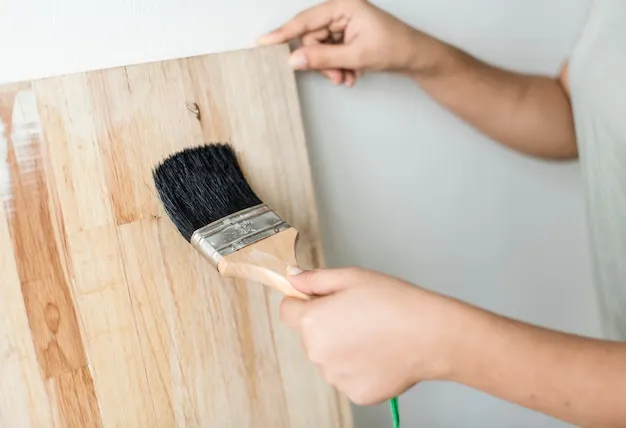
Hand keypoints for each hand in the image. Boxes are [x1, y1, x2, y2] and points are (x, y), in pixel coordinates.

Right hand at [257, 0, 445, 86]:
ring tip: (347, 77)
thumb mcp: (356, 56)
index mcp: (343, 5)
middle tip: (336, 76)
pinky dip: (337, 67)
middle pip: (311, 38)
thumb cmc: (395, 47)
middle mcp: (341, 11)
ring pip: (320, 49)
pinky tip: (351, 74)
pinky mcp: (346, 35)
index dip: (282, 34)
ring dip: (330, 68)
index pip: (305, 21)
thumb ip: (323, 58)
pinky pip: (330, 53)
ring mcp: (343, 24)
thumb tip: (295, 60)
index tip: (262, 41)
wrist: (416, 57)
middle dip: (321, 62)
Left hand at [280, 267, 463, 404]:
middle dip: (327, 325)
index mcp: (313, 321)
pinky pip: (348, 377)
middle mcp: (317, 352)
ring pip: (329, 358)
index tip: (321, 300)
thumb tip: (293, 279)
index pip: (287, 311)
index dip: (303, 302)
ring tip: (374, 335)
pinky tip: (380, 354)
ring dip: (343, 348)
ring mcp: (336, 376)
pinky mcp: (355, 393)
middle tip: (358, 315)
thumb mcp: (352, 277)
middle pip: (310, 336)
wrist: (431, 335)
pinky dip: (360, 368)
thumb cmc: (395, 302)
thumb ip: (316, 279)